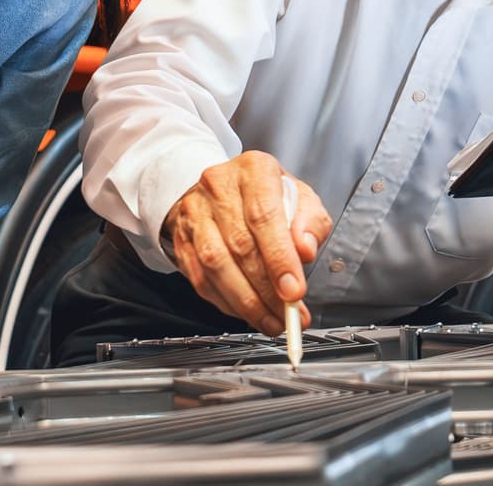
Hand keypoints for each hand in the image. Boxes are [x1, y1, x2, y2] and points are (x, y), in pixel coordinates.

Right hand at [163, 151, 332, 335]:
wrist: (224, 188)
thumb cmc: (267, 195)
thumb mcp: (301, 198)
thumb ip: (310, 223)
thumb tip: (304, 251)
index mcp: (253, 170)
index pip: (264, 216)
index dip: (279, 258)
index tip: (294, 291)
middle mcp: (218, 187)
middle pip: (240, 245)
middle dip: (267, 289)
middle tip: (288, 315)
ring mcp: (195, 213)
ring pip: (216, 265)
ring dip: (246, 302)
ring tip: (271, 321)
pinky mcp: (182, 239)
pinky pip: (201, 279)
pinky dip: (226, 303)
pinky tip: (247, 312)